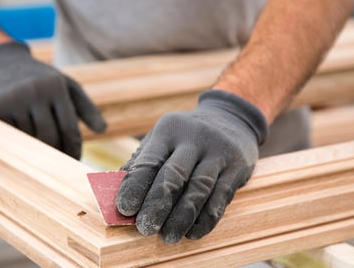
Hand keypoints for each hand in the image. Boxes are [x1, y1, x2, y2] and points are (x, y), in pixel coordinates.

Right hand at [0, 42, 105, 158]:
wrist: (3, 63)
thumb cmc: (43, 80)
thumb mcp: (68, 87)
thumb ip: (87, 108)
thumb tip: (103, 130)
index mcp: (56, 87)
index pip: (69, 128)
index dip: (74, 149)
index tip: (76, 161)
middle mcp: (35, 91)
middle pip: (49, 138)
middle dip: (56, 154)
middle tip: (60, 163)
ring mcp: (13, 98)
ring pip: (29, 139)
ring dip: (37, 148)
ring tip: (41, 148)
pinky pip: (11, 135)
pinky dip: (19, 140)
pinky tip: (21, 137)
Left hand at [116, 90, 267, 242]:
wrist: (231, 117)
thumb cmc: (185, 135)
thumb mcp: (163, 137)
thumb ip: (142, 161)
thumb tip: (117, 191)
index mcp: (168, 130)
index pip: (149, 160)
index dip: (135, 186)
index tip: (125, 209)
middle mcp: (194, 138)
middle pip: (174, 176)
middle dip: (157, 205)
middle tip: (145, 228)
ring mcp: (218, 151)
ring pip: (198, 189)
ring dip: (181, 217)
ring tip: (169, 236)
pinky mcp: (237, 166)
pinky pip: (221, 197)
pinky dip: (205, 219)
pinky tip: (193, 232)